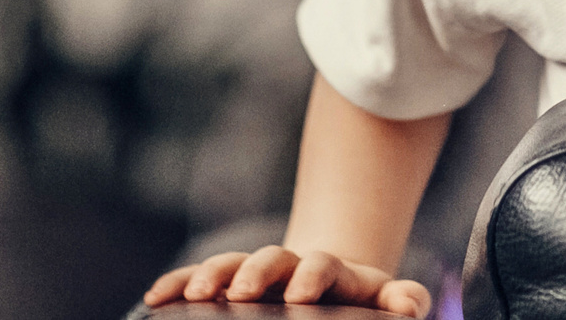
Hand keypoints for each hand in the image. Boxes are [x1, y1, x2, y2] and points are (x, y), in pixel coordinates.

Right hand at [142, 245, 432, 316]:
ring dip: (211, 275)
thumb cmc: (359, 301)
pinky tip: (155, 297)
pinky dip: (178, 283)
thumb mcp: (387, 299)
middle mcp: (290, 266)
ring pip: (231, 264)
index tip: (300, 295)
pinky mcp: (229, 282)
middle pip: (272, 258)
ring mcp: (257, 273)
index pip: (322, 265)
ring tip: (195, 295)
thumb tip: (409, 306)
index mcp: (331, 272)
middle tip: (240, 292)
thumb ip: (404, 300)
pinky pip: (198, 278)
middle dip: (256, 272)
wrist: (331, 284)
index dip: (312, 275)